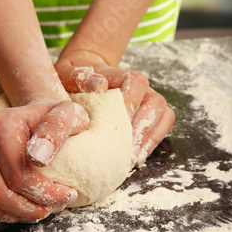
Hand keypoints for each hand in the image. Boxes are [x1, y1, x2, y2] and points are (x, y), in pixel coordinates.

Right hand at [0, 99, 88, 222]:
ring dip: (7, 215)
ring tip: (34, 210)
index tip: (68, 194)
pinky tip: (4, 209)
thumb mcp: (68, 115)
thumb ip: (55, 130)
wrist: (38, 114)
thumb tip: (38, 157)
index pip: (18, 174)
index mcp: (2, 123)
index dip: (45, 193)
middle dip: (29, 209)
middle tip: (54, 207)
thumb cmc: (54, 117)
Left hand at [55, 50, 174, 166]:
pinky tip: (137, 157)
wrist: (77, 83)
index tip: (121, 121)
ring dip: (150, 137)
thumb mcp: (67, 73)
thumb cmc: (71, 80)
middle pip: (155, 101)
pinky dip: (153, 143)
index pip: (136, 82)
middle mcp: (137, 88)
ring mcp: (145, 101)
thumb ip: (80, 78)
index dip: (132, 101)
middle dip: (144, 127)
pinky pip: (162, 128)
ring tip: (133, 157)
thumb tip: (101, 86)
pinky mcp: (147, 117)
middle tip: (129, 148)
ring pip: (164, 115)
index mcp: (118, 75)